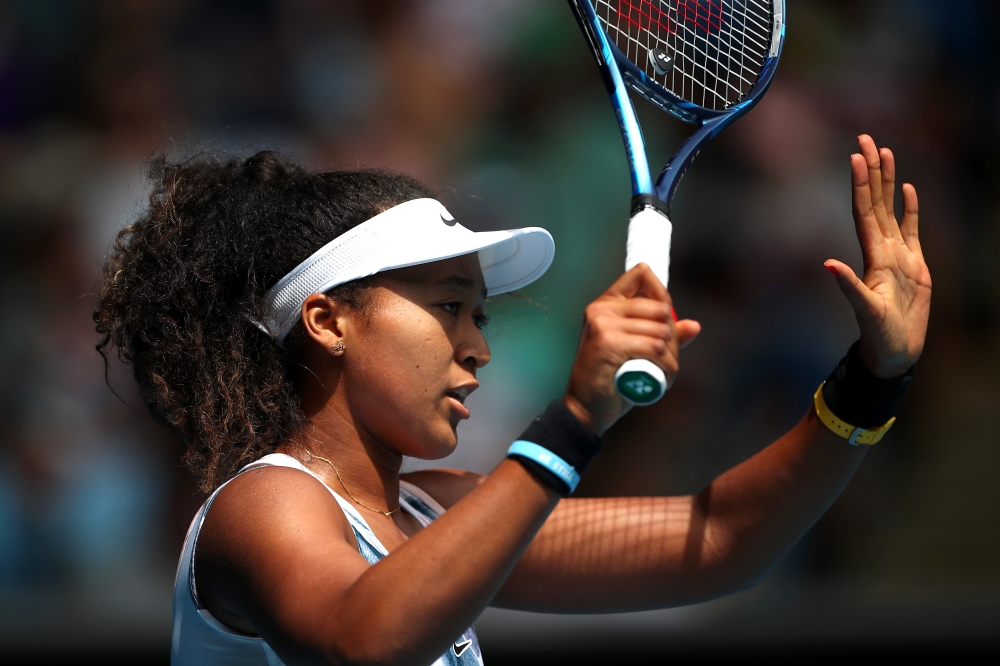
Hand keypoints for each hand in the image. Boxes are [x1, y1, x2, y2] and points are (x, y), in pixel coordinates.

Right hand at [564, 264, 700, 434]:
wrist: (586, 407)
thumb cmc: (610, 379)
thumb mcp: (636, 350)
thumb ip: (663, 335)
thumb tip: (694, 326)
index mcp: (606, 304)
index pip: (641, 273)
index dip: (661, 293)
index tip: (664, 320)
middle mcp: (602, 308)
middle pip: (660, 308)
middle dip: (671, 338)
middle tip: (664, 359)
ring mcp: (603, 324)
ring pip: (661, 332)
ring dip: (670, 358)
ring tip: (660, 373)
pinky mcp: (608, 342)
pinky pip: (654, 348)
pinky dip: (664, 366)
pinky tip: (658, 378)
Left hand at [825, 135, 931, 377]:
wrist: (895, 352)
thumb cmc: (879, 336)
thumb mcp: (865, 311)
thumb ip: (849, 287)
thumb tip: (828, 265)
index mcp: (872, 257)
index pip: (864, 212)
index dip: (860, 184)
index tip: (856, 156)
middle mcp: (882, 250)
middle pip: (875, 201)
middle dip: (872, 170)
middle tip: (866, 138)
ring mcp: (898, 256)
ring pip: (891, 209)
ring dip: (888, 181)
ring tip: (885, 152)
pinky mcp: (914, 265)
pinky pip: (911, 229)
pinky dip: (910, 208)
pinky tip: (907, 189)